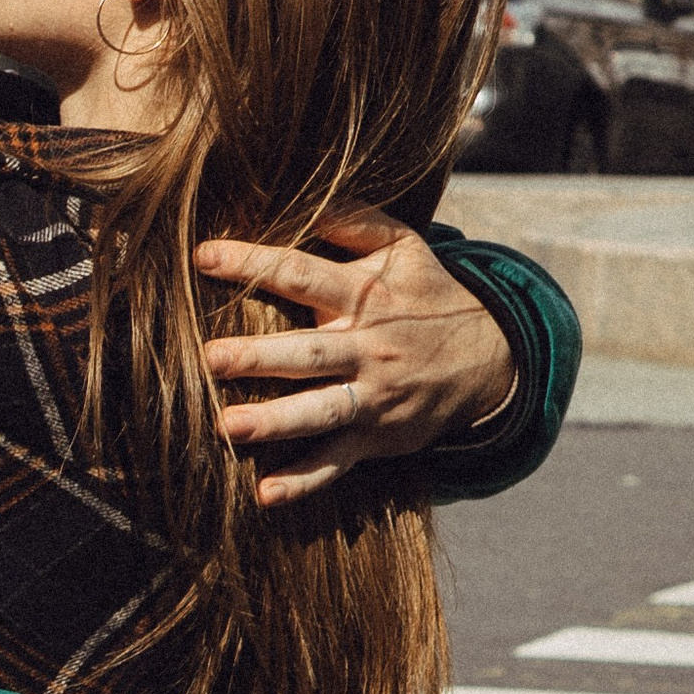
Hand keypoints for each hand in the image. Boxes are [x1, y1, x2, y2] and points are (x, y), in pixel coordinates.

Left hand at [194, 208, 515, 506]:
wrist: (490, 357)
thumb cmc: (426, 294)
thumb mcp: (403, 246)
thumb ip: (354, 219)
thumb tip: (307, 198)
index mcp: (365, 295)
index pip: (302, 273)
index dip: (254, 263)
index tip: (204, 256)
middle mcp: (367, 346)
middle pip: (309, 352)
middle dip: (260, 356)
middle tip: (211, 359)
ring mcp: (373, 396)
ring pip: (321, 410)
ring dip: (277, 422)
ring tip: (230, 427)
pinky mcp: (377, 436)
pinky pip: (337, 461)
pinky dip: (303, 481)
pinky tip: (265, 495)